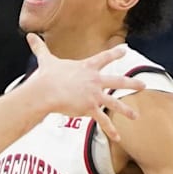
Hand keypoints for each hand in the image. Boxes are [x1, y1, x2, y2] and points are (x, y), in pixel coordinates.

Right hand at [24, 36, 145, 140]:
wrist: (47, 91)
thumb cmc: (47, 76)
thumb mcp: (46, 60)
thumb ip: (40, 48)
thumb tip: (29, 36)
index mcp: (87, 67)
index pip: (104, 58)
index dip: (115, 53)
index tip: (124, 49)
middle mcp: (95, 80)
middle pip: (118, 81)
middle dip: (132, 83)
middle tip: (143, 85)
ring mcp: (94, 95)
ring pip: (115, 103)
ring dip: (126, 110)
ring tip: (136, 116)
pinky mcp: (90, 108)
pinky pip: (102, 120)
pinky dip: (110, 129)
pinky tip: (118, 137)